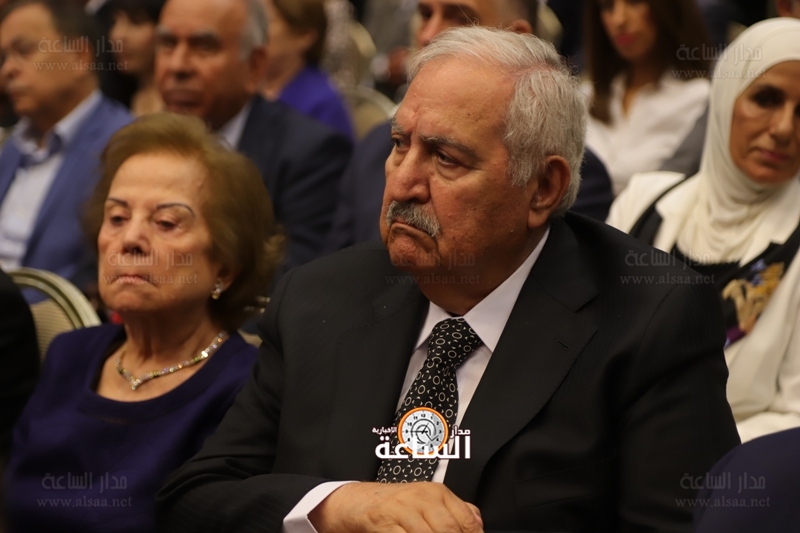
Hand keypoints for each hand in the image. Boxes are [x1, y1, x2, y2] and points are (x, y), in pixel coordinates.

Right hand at [309, 481, 483, 532]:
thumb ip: (458, 511)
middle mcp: (422, 497)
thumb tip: (479, 524)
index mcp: (438, 493)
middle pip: (448, 529)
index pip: (467, 519)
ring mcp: (402, 509)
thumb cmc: (401, 504)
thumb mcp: (431, 500)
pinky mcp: (384, 522)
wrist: (364, 501)